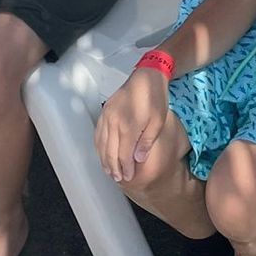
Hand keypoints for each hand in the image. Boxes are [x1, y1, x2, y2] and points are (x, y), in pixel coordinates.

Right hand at [96, 65, 170, 182]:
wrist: (146, 77)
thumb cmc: (156, 99)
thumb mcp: (158, 122)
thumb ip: (147, 141)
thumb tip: (138, 160)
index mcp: (129, 125)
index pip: (124, 154)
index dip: (126, 168)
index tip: (129, 178)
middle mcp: (114, 122)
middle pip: (110, 151)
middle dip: (114, 167)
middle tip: (118, 178)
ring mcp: (107, 116)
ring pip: (101, 143)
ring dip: (104, 159)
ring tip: (109, 171)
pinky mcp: (104, 112)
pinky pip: (98, 133)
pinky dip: (99, 146)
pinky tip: (102, 153)